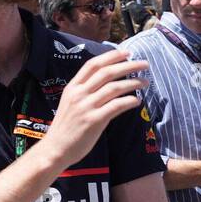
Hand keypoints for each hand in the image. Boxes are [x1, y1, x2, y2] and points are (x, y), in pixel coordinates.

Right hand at [41, 49, 149, 168]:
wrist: (55, 148)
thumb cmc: (65, 127)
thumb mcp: (69, 103)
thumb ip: (84, 91)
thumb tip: (106, 81)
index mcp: (72, 87)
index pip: (93, 65)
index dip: (111, 56)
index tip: (127, 53)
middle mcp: (78, 94)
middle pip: (106, 72)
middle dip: (128, 66)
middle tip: (144, 64)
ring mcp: (86, 107)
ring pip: (114, 87)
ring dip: (133, 83)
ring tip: (145, 82)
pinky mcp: (94, 121)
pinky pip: (117, 106)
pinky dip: (130, 101)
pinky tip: (137, 101)